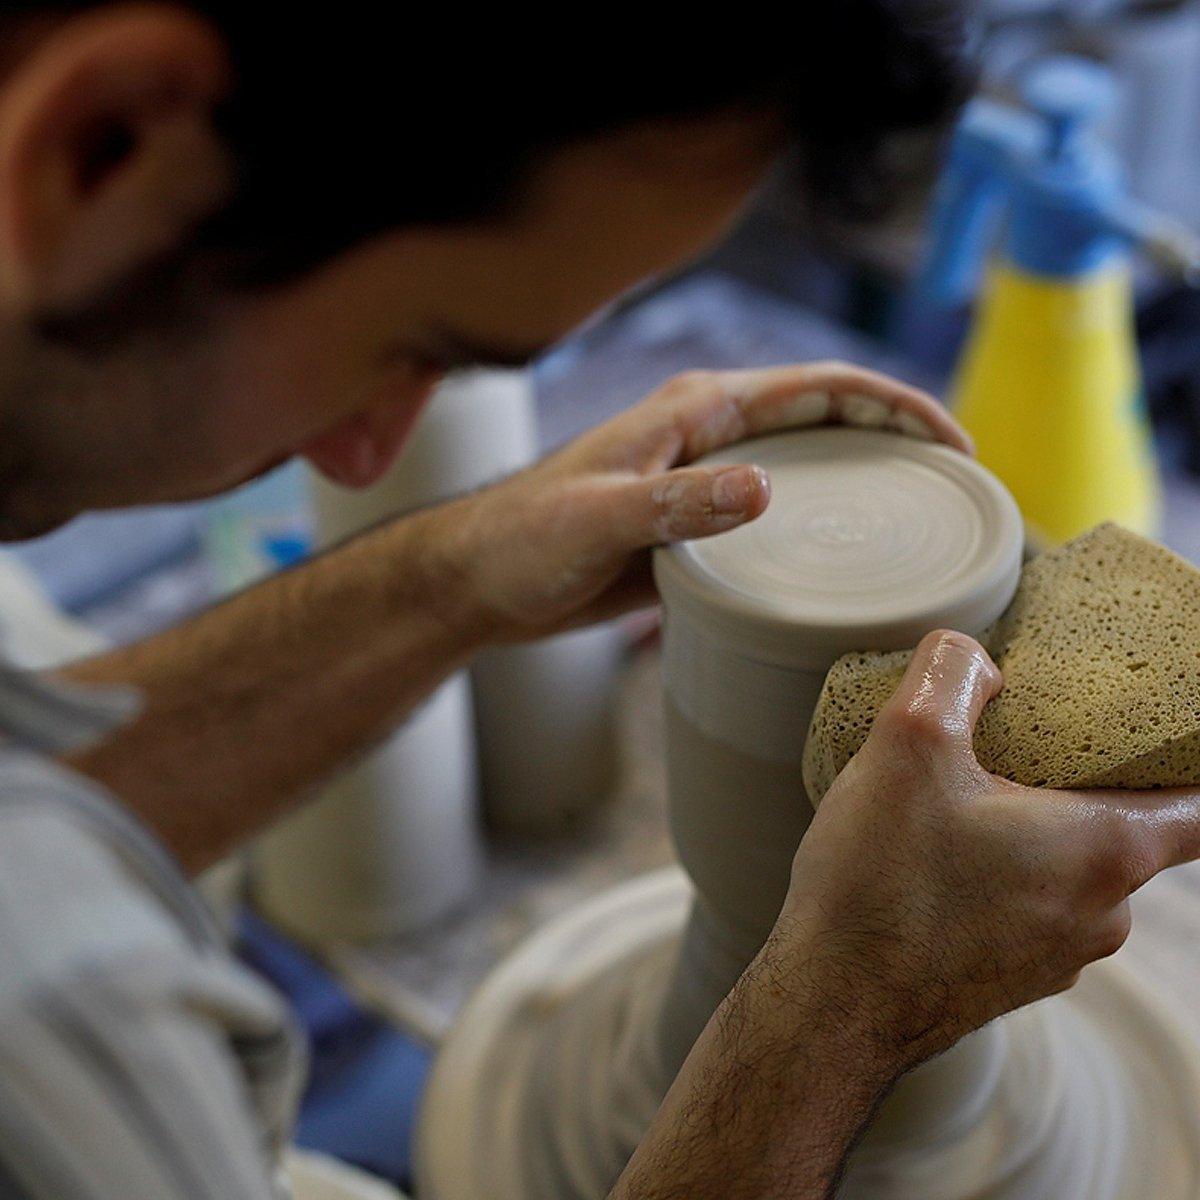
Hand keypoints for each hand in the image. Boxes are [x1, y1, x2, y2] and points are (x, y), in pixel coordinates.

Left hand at [425, 362, 969, 641]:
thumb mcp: (596, 520)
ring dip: (866, 481)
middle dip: (898, 436)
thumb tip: (763, 487)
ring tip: (926, 523)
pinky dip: (820, 527)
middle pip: (829, 418)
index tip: (954, 443)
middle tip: (961, 487)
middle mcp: (710, 435)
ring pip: (807, 466)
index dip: (894, 404)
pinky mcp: (696, 525)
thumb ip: (673, 503)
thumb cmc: (523, 541)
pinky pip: (776, 517)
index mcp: (696, 411)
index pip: (819, 386)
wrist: (481, 581)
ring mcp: (706, 480)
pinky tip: (846, 565)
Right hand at [777, 630, 1199, 1070]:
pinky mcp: (1007, 978)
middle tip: (1008, 745)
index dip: (1189, 759)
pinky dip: (992, 875)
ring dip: (1024, 831)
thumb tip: (973, 658)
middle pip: (1121, 828)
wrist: (831, 1005)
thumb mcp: (908, 742)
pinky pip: (1023, 907)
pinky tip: (926, 862)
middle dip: (1072, 782)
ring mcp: (1056, 955)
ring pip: (1065, 870)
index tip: (1164, 736)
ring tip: (948, 806)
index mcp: (1102, 849)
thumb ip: (953, 674)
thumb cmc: (881, 887)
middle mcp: (1099, 912)